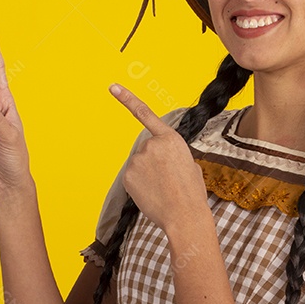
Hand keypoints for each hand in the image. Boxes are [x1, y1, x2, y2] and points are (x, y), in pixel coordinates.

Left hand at [109, 83, 206, 231]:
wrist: (184, 215)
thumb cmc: (191, 192)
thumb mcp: (189, 164)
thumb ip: (172, 154)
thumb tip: (162, 160)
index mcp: (170, 138)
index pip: (145, 114)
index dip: (127, 99)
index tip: (113, 88)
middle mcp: (151, 144)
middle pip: (146, 149)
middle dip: (154, 162)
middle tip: (169, 179)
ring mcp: (137, 159)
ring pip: (139, 164)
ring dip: (147, 174)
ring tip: (163, 188)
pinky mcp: (128, 175)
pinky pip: (132, 177)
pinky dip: (139, 185)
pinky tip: (152, 193)